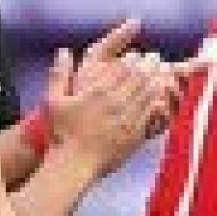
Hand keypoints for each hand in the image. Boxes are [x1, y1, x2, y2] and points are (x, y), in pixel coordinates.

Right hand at [44, 19, 177, 172]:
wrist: (75, 164)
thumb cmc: (62, 133)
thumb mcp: (52, 101)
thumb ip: (59, 74)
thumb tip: (63, 51)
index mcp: (96, 90)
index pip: (122, 66)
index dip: (134, 58)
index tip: (139, 52)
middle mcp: (114, 101)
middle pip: (139, 76)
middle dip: (150, 66)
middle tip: (156, 59)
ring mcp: (127, 117)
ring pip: (149, 92)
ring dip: (158, 80)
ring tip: (164, 74)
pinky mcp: (135, 133)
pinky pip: (152, 112)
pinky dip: (160, 102)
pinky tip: (163, 98)